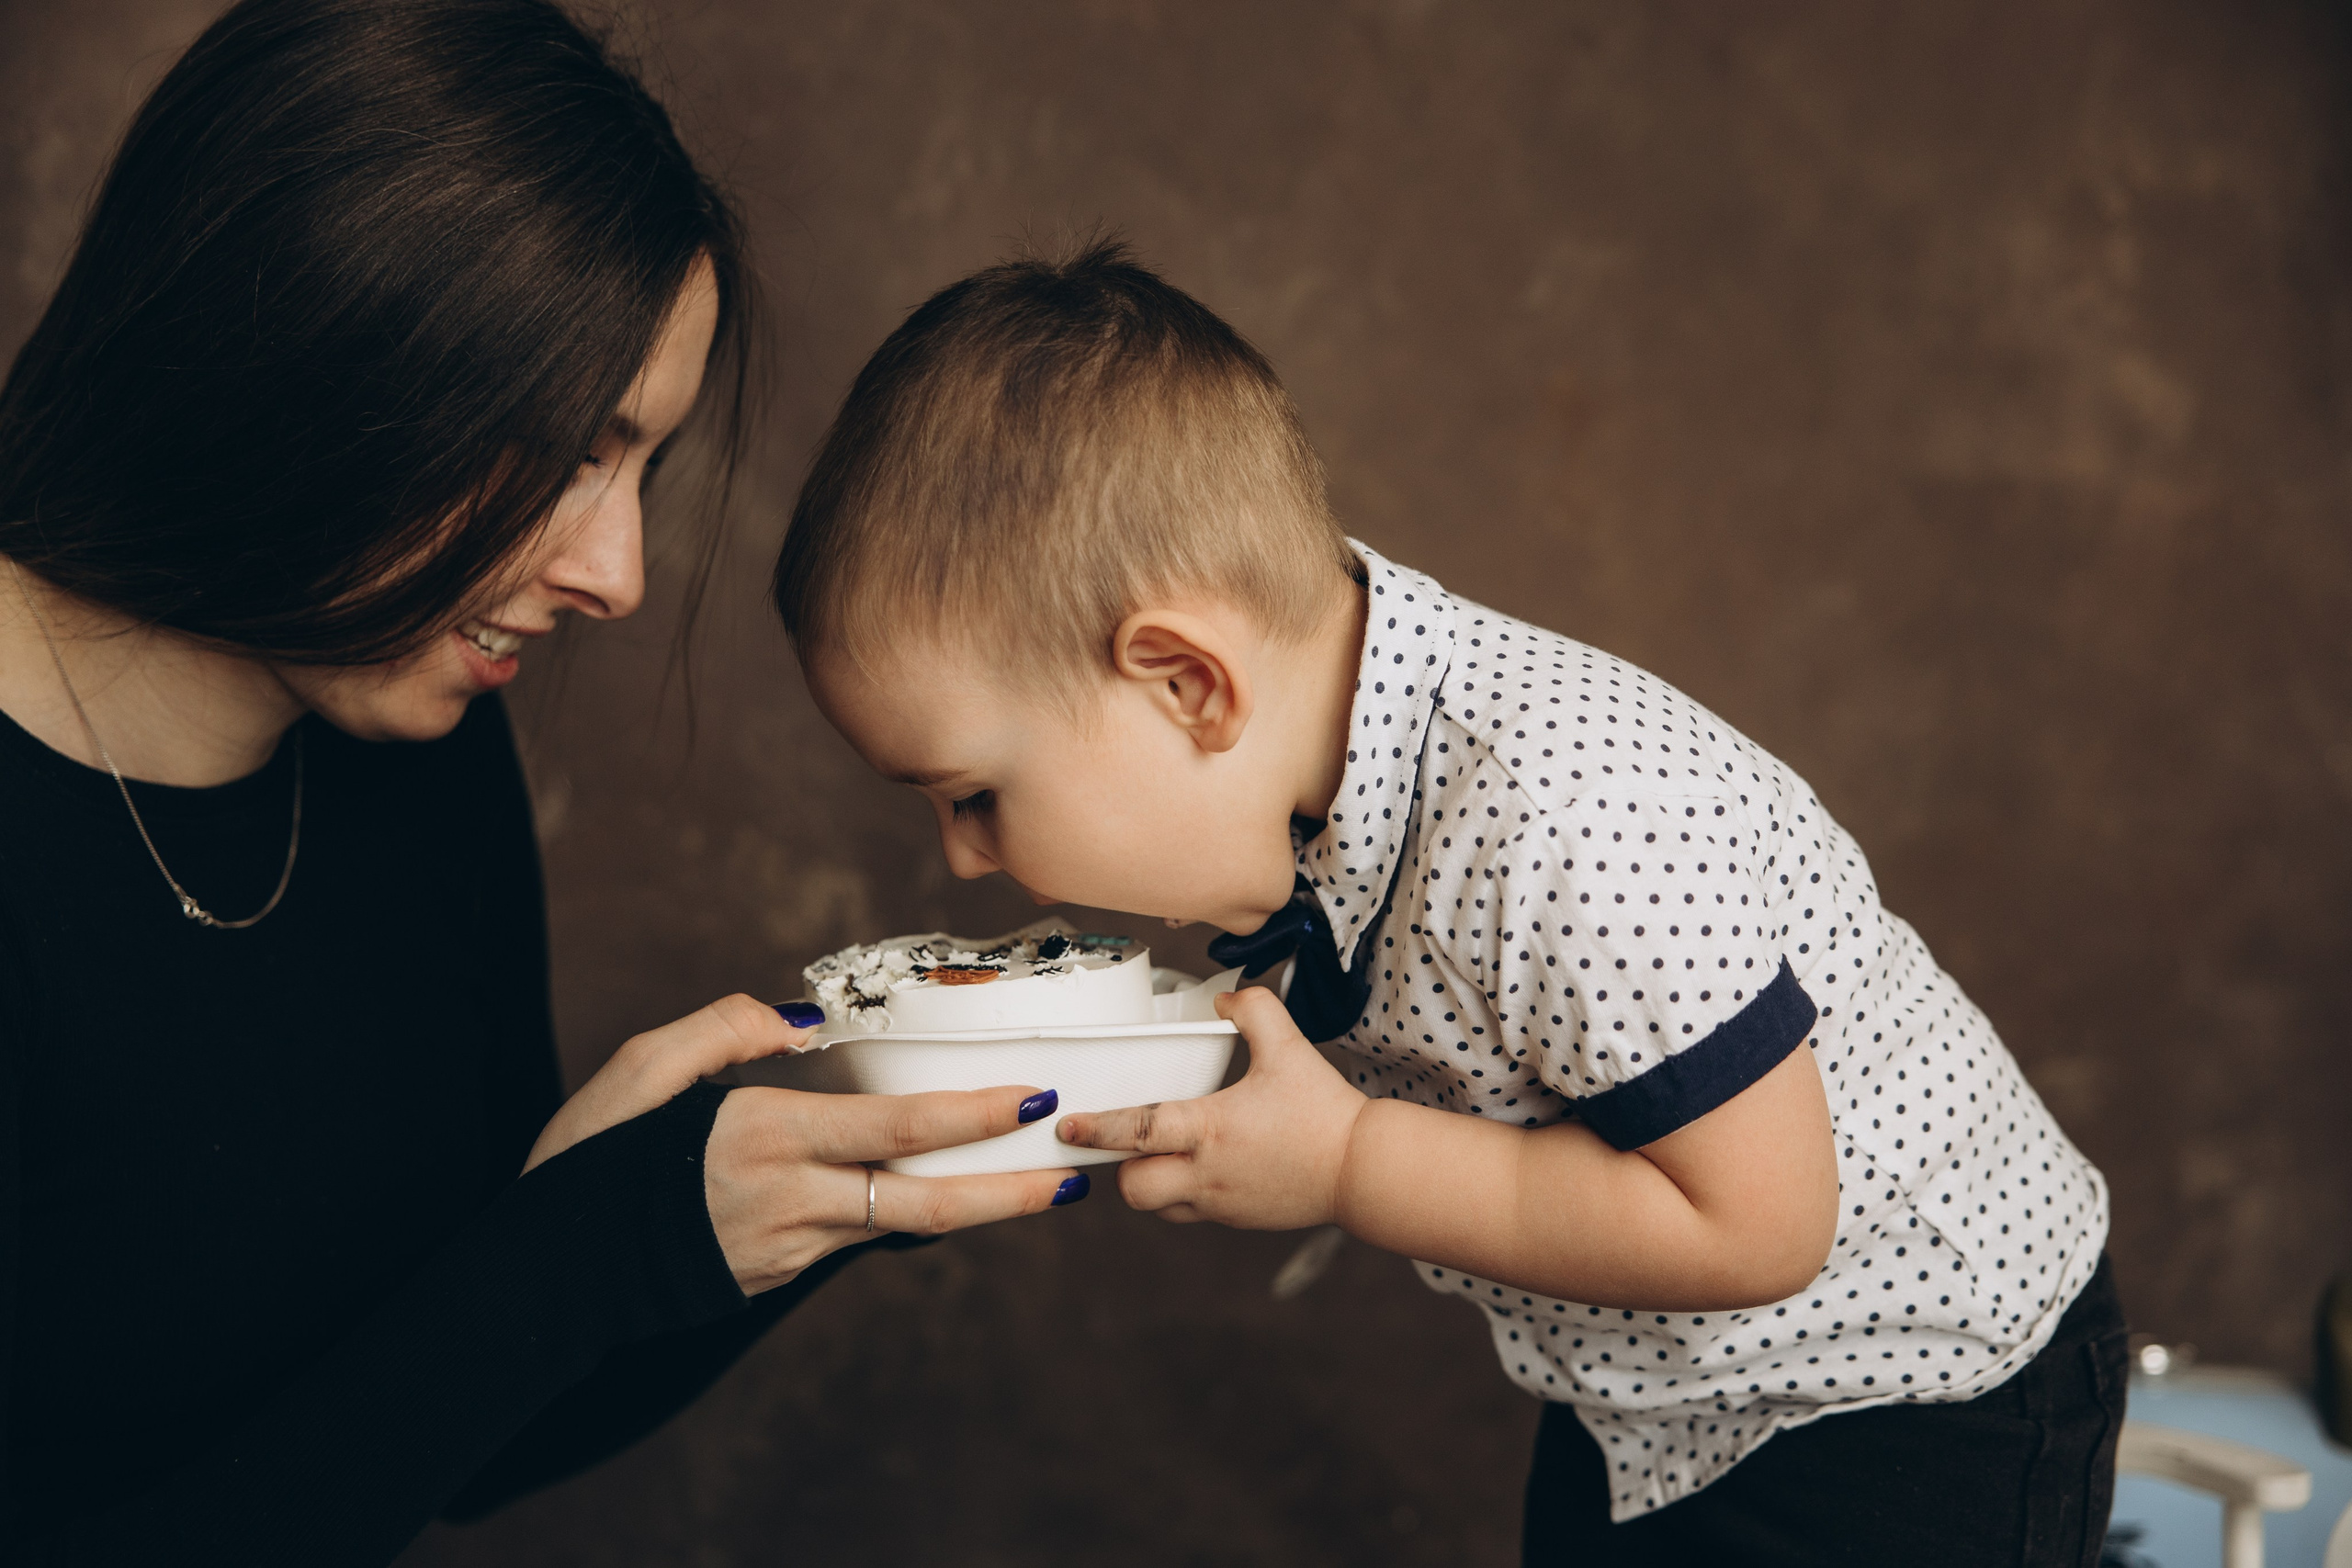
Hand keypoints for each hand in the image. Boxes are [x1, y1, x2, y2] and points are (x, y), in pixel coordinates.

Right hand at [525, 994, 1082, 1293]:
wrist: (543, 1280)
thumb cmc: (586, 1165)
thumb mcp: (638, 1073)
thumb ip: (721, 1032)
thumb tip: (799, 1025)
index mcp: (762, 1139)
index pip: (894, 1128)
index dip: (971, 1117)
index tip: (1033, 1099)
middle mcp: (789, 1202)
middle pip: (923, 1204)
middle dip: (1009, 1192)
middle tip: (1074, 1175)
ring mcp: (787, 1250)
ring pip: (900, 1228)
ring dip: (970, 1207)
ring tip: (1033, 1181)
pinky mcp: (776, 1276)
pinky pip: (857, 1239)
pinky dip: (906, 1215)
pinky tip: (938, 1191)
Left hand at [1055, 985, 1367, 1228]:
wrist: (1362, 1169)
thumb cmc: (1324, 1110)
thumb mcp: (1289, 1047)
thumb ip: (1254, 1011)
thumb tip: (1224, 1000)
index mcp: (1211, 1129)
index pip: (1139, 1131)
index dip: (1098, 1129)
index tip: (1069, 1126)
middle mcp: (1207, 1173)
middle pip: (1134, 1187)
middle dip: (1120, 1167)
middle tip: (1123, 1142)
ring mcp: (1221, 1203)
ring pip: (1158, 1207)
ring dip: (1149, 1184)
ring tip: (1159, 1155)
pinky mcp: (1237, 1219)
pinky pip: (1190, 1215)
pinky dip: (1180, 1196)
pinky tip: (1197, 1169)